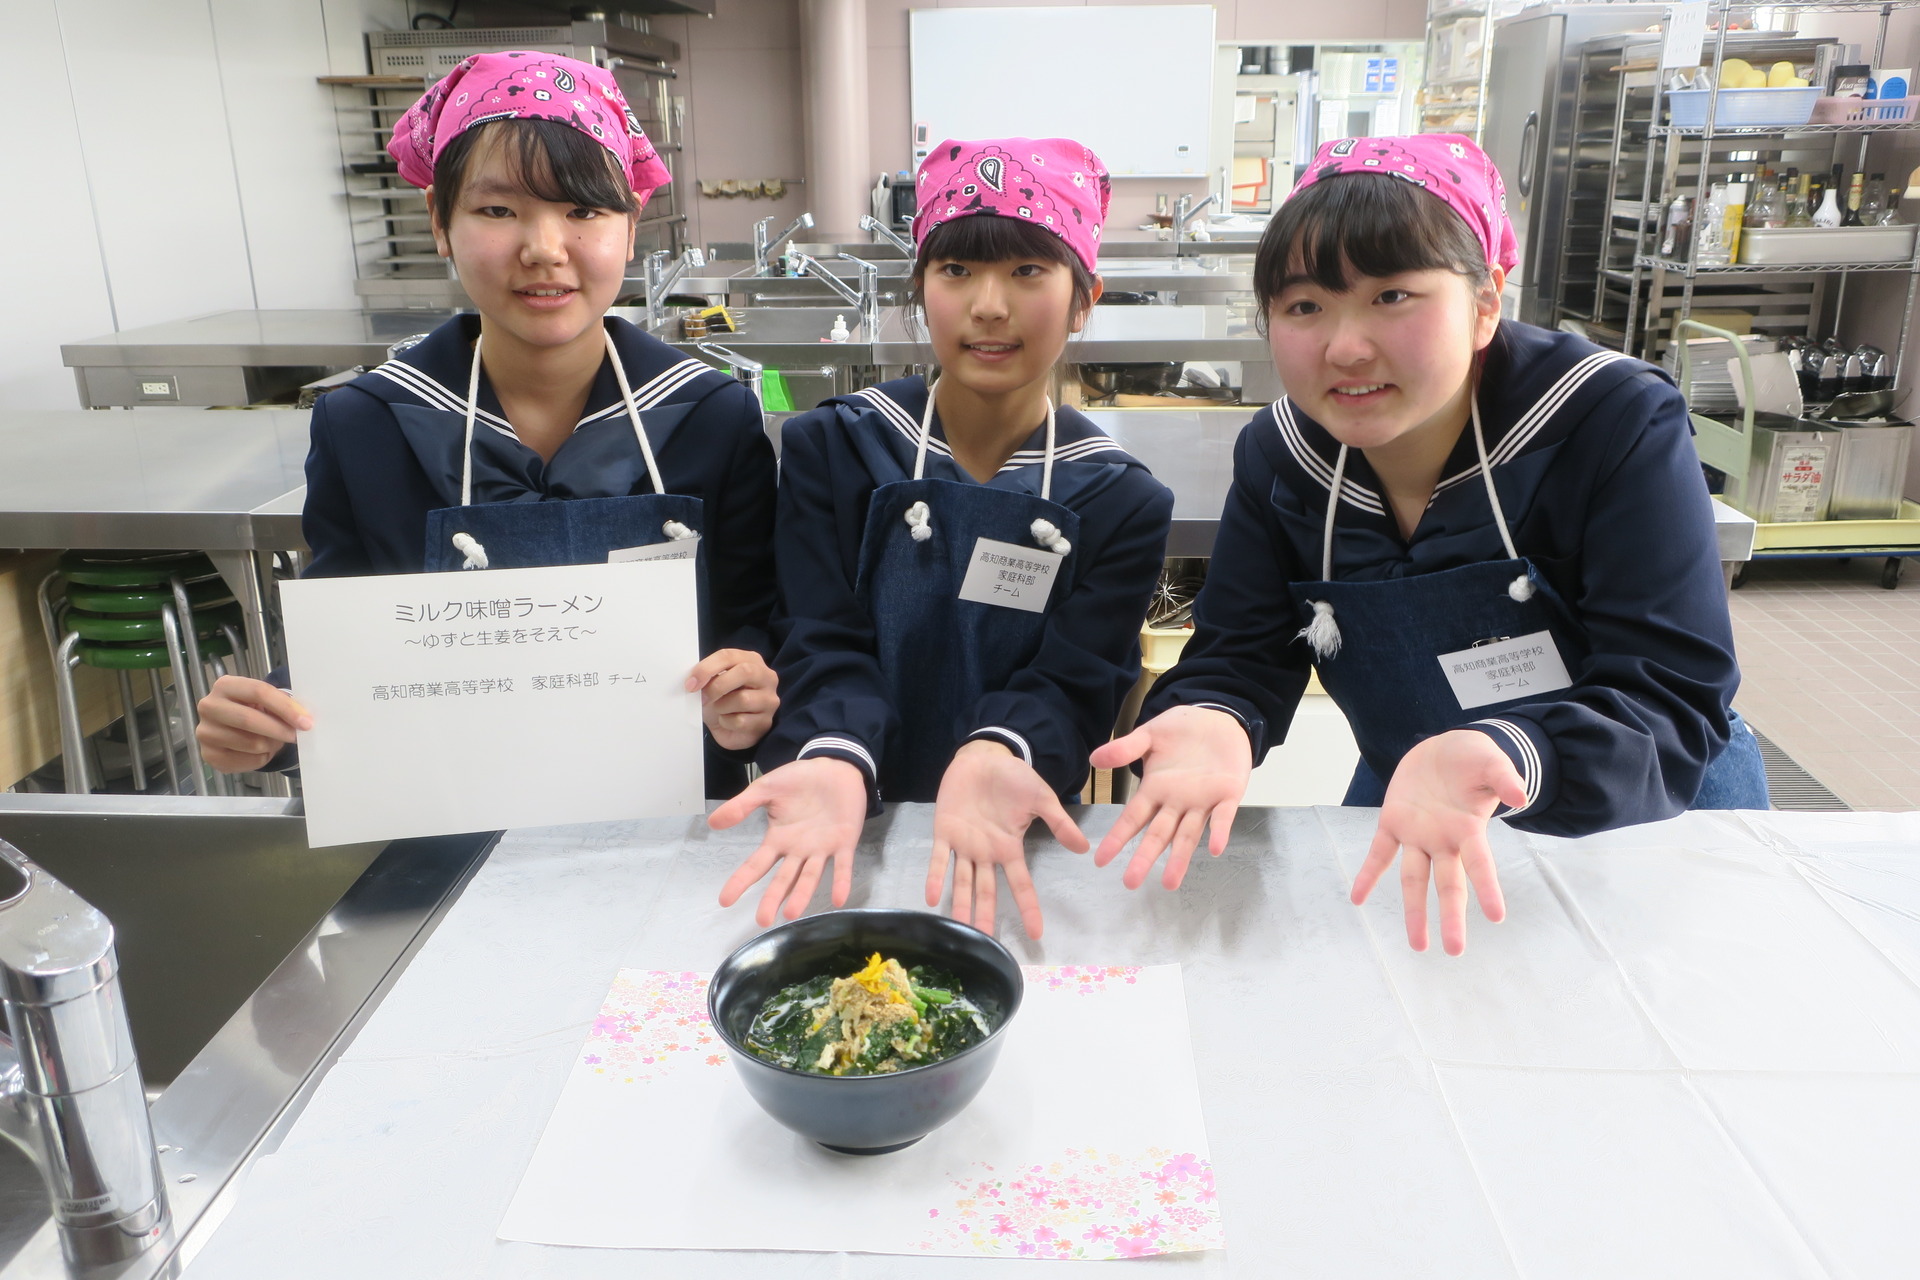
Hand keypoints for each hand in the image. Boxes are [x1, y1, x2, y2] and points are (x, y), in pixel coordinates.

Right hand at [195, 676, 310, 772]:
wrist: (232, 726)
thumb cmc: (253, 708)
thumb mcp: (266, 700)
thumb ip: (281, 704)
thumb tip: (303, 719)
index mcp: (225, 685)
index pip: (258, 692)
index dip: (285, 707)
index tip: (306, 722)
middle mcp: (209, 707)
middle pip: (249, 719)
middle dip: (279, 729)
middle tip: (295, 736)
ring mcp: (206, 732)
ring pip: (250, 743)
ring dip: (271, 745)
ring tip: (275, 740)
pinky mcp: (209, 754)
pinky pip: (246, 761)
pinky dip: (262, 758)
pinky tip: (261, 751)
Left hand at [686, 649, 778, 751]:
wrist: (731, 729)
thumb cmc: (722, 700)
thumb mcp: (713, 683)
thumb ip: (707, 676)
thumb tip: (693, 680)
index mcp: (752, 660)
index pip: (729, 656)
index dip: (707, 668)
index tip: (690, 683)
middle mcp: (766, 677)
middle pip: (745, 672)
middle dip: (717, 686)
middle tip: (702, 698)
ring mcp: (769, 700)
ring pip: (743, 699)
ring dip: (721, 706)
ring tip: (719, 710)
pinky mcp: (766, 722)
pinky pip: (741, 721)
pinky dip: (726, 722)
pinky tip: (728, 722)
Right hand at [712, 757, 867, 925]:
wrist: (834, 766)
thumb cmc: (799, 780)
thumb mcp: (766, 789)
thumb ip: (742, 806)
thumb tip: (712, 822)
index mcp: (778, 839)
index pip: (756, 865)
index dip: (741, 882)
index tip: (725, 900)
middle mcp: (798, 850)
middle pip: (783, 879)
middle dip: (772, 898)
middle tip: (762, 920)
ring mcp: (821, 848)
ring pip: (810, 876)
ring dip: (802, 894)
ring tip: (791, 914)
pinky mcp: (845, 842)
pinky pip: (842, 865)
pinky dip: (840, 881)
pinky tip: (838, 898)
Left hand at [926, 740, 1088, 937]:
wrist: (984, 756)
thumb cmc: (1013, 777)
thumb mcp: (1041, 798)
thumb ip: (1059, 823)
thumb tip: (1084, 848)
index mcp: (1010, 848)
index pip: (1021, 884)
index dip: (1028, 908)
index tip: (1036, 934)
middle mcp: (986, 853)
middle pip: (986, 890)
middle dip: (985, 916)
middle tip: (984, 943)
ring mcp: (964, 844)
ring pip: (962, 880)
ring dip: (960, 904)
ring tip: (958, 929)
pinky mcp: (944, 831)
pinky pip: (938, 858)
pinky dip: (935, 876)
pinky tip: (931, 897)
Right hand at [1089, 706, 1250, 889]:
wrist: (1218, 718)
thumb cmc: (1181, 729)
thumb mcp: (1149, 735)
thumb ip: (1125, 749)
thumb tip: (1094, 758)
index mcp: (1155, 790)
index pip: (1132, 818)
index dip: (1117, 838)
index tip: (1100, 860)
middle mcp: (1176, 803)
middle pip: (1158, 834)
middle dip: (1144, 857)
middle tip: (1130, 882)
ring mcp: (1202, 801)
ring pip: (1188, 834)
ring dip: (1180, 858)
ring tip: (1169, 882)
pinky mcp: (1228, 794)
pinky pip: (1223, 816)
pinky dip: (1219, 832)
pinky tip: (1215, 848)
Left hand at [1350, 730, 1521, 955]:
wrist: (1445, 748)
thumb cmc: (1475, 760)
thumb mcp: (1492, 763)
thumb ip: (1505, 778)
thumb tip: (1521, 794)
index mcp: (1469, 829)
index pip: (1480, 864)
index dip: (1487, 888)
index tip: (1496, 917)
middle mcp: (1444, 840)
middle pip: (1449, 884)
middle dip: (1451, 916)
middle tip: (1454, 949)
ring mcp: (1418, 834)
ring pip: (1414, 878)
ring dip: (1414, 910)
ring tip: (1418, 944)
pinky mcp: (1393, 822)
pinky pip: (1379, 853)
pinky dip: (1368, 875)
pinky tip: (1357, 898)